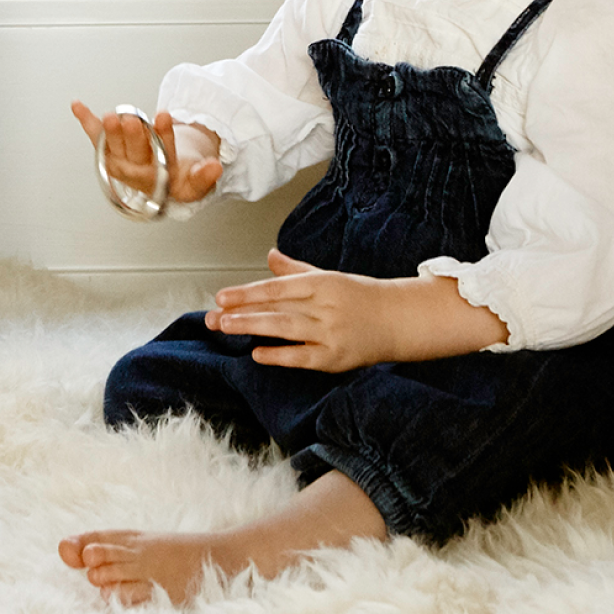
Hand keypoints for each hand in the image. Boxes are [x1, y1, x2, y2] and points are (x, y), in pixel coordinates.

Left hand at [69, 103, 222, 204]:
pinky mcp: (110, 150)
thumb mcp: (197, 182)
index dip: (162, 139)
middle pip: (135, 155)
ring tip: (112, 116)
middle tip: (131, 119)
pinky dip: (86, 121)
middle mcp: (138, 172)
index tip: (164, 117)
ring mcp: (122, 161)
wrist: (162, 183)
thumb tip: (215, 166)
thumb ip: (205, 176)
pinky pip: (96, 138)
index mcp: (160, 181)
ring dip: (110, 132)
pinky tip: (77, 106)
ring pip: (115, 147)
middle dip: (133, 137)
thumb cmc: (179, 179)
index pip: (161, 162)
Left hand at [207, 250, 508, 368]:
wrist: (400, 320)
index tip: (221, 296)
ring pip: (284, 330)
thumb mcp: (327, 276)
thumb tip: (270, 256)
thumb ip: (295, 270)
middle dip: (241, 313)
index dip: (247, 292)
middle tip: (212, 316)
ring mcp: (331, 333)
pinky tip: (257, 353)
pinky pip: (303, 357)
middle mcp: (324, 306)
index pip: (276, 288)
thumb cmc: (359, 296)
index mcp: (321, 282)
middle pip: (276, 309)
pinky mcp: (337, 357)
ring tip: (225, 328)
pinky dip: (279, 356)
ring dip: (252, 329)